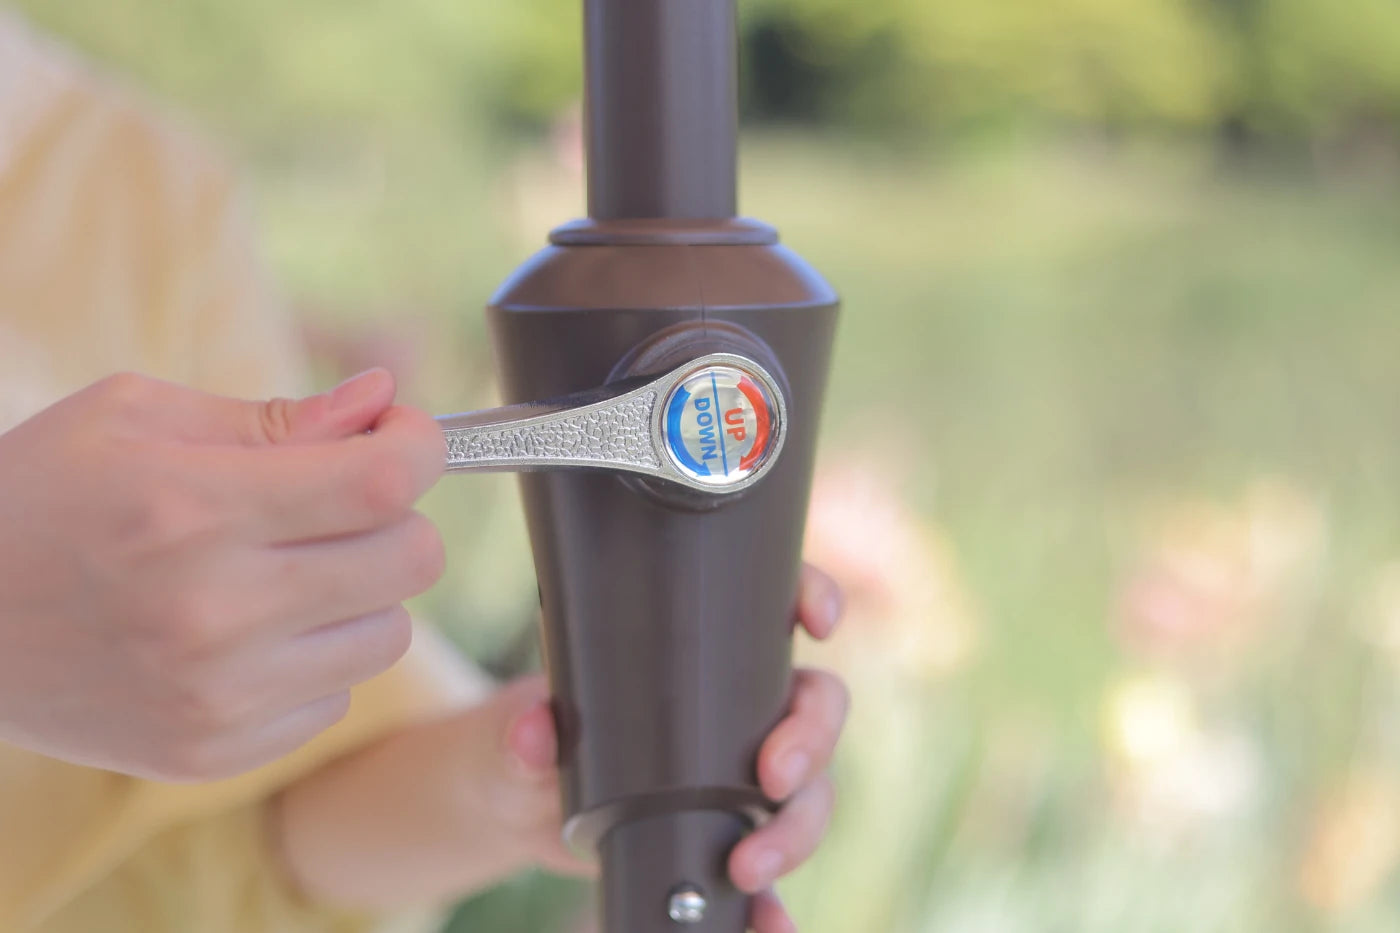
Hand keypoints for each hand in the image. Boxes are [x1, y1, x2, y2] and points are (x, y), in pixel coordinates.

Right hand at [0, 370, 445, 780]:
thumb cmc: (40, 495)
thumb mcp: (135, 419)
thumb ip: (273, 417)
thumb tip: (382, 401)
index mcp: (192, 510)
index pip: (381, 483)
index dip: (418, 447)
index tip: (403, 436)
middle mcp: (213, 612)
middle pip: (410, 561)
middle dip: (396, 516)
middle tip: (344, 501)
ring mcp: (216, 696)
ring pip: (389, 635)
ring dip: (360, 593)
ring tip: (287, 571)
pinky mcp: (213, 752)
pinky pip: (336, 697)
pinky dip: (313, 659)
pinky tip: (246, 634)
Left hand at [485, 564, 848, 930]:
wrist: (517, 807)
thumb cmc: (526, 736)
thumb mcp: (517, 730)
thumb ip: (523, 731)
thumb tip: (534, 733)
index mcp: (700, 650)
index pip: (775, 602)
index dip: (812, 596)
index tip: (817, 623)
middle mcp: (738, 705)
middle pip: (814, 709)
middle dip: (811, 743)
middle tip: (771, 780)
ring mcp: (741, 773)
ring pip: (809, 792)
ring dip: (797, 831)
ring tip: (747, 869)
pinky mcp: (728, 836)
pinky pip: (773, 870)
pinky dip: (778, 905)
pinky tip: (770, 928)